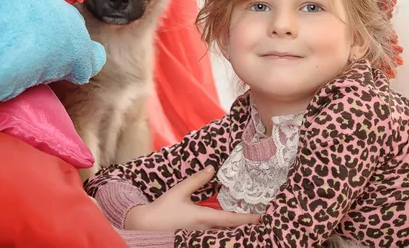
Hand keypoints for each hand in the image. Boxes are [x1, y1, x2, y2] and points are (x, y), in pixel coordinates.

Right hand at [124, 166, 260, 231]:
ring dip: (236, 229)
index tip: (263, 217)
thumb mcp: (180, 191)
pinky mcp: (194, 238)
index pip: (232, 219)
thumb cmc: (162, 210)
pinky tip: (228, 228)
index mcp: (204, 218)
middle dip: (246, 226)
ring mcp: (200, 236)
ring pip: (224, 234)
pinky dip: (225, 231)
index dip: (249, 218)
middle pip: (232, 230)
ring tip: (249, 223)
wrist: (145, 227)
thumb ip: (197, 180)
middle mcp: (205, 230)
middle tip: (262, 220)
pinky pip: (215, 236)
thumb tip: (212, 169)